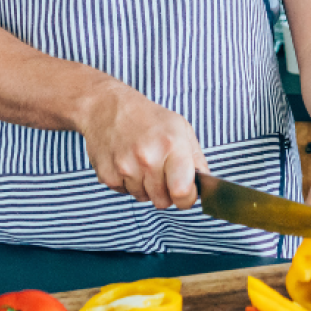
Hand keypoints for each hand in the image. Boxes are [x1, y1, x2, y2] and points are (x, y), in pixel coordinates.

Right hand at [77, 81, 208, 208]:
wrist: (108, 109)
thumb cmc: (150, 119)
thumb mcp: (182, 130)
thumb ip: (196, 159)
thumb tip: (204, 185)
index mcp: (172, 145)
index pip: (182, 190)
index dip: (187, 199)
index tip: (188, 194)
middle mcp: (147, 158)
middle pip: (163, 201)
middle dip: (167, 193)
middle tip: (164, 173)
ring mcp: (125, 167)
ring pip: (144, 198)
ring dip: (146, 187)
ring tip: (144, 163)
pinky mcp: (106, 175)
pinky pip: (125, 193)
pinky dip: (129, 183)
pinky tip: (128, 163)